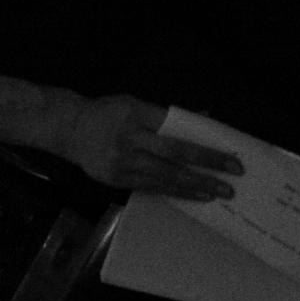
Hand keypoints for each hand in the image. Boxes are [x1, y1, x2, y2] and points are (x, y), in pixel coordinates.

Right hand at [50, 95, 242, 199]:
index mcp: (137, 114)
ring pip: (164, 176)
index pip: (178, 131)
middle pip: (174, 156)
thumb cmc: (108, 113)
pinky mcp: (117, 179)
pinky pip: (151, 187)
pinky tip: (192, 196)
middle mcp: (129, 138)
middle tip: (231, 181)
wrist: (68, 128)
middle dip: (206, 169)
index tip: (230, 157)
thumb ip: (167, 116)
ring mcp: (122, 161)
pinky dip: (175, 192)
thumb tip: (205, 120)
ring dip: (193, 186)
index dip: (205, 147)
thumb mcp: (135, 104)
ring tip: (217, 193)